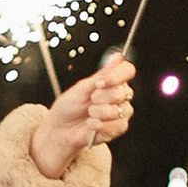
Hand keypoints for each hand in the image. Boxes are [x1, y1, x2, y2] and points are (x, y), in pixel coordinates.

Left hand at [32, 51, 133, 177]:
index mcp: (112, 82)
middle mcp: (119, 96)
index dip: (116, 76)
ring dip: (99, 112)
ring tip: (89, 113)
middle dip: (102, 97)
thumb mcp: (82, 87)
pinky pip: (117, 126)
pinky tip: (91, 124)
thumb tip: (117, 56)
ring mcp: (120, 113)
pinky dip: (99, 125)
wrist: (59, 130)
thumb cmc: (68, 107)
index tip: (100, 82)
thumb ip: (102, 74)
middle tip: (90, 100)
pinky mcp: (117, 129)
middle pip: (124, 91)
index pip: (127, 71)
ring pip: (121, 110)